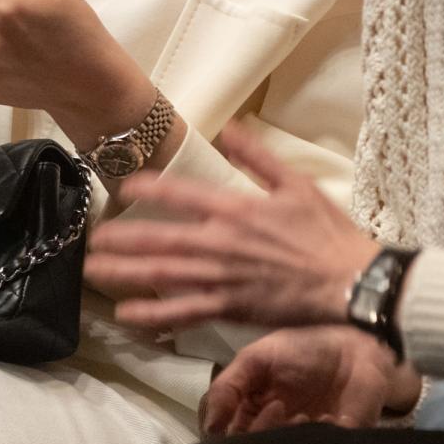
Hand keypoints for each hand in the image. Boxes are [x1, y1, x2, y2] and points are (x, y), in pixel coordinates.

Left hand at [84, 124, 379, 329]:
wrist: (351, 282)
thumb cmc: (327, 233)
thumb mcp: (297, 183)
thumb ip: (259, 157)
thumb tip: (230, 127)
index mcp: (237, 209)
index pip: (182, 193)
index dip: (149, 188)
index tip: (124, 186)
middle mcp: (222, 244)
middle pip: (161, 239)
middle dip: (123, 238)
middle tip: (92, 238)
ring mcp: (223, 279)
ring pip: (164, 276)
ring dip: (126, 273)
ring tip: (96, 271)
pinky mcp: (231, 308)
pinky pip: (185, 313)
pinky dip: (154, 316)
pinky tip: (127, 316)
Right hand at [200, 327, 401, 435]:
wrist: (357, 347)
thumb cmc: (304, 348)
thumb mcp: (256, 358)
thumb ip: (227, 387)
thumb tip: (210, 429)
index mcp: (248, 413)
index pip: (223, 438)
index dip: (226, 434)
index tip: (242, 412)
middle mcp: (270, 434)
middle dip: (259, 437)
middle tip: (279, 408)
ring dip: (286, 439)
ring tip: (302, 415)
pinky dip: (315, 441)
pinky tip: (324, 419)